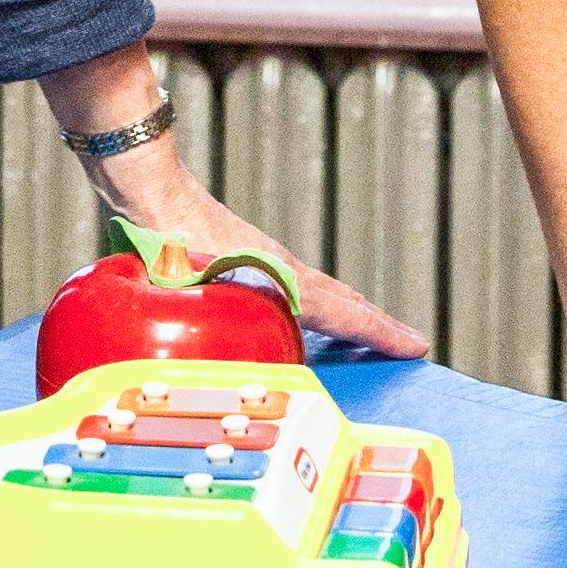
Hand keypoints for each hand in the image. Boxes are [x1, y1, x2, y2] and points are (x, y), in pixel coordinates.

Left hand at [83, 142, 426, 358]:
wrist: (148, 187)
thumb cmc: (165, 240)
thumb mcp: (193, 298)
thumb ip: (213, 336)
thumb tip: (219, 380)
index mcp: (280, 281)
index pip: (345, 313)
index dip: (382, 334)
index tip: (418, 345)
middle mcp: (282, 267)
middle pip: (343, 299)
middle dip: (375, 324)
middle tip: (406, 344)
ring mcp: (264, 257)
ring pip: (319, 290)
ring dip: (347, 312)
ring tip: (363, 332)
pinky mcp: (242, 254)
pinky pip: (295, 284)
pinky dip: (315, 302)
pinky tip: (295, 313)